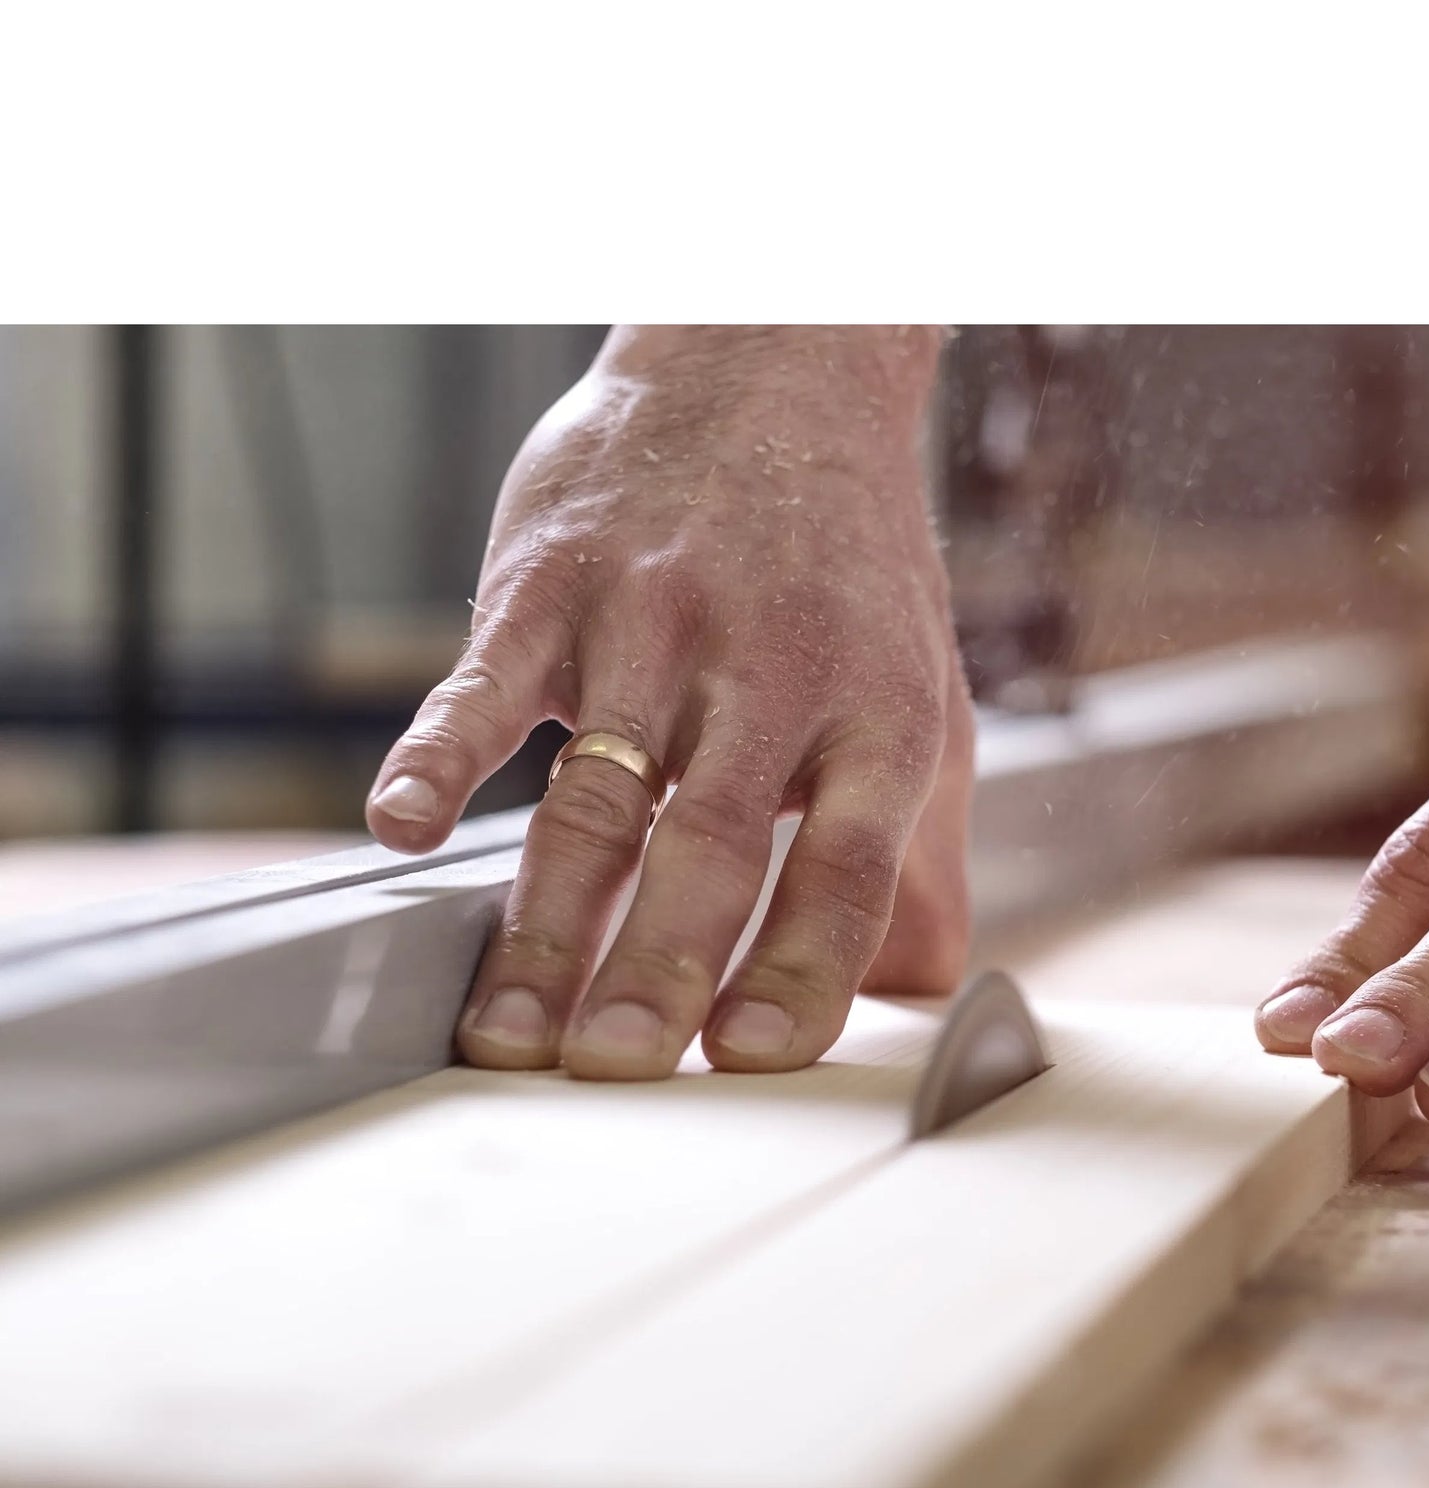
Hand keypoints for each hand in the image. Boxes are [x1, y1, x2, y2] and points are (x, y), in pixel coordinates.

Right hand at [365, 326, 970, 1078]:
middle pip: (714, 844)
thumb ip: (916, 855)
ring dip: (548, 921)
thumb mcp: (918, 702)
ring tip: (508, 1032)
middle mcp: (771, 672)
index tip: (752, 1057)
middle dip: (660, 967)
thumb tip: (923, 993)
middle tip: (614, 1070)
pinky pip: (488, 684)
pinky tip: (401, 830)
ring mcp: (656, 623)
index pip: (849, 865)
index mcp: (875, 716)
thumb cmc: (846, 574)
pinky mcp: (552, 584)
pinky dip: (439, 756)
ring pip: (597, 795)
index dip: (804, 965)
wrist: (773, 373)